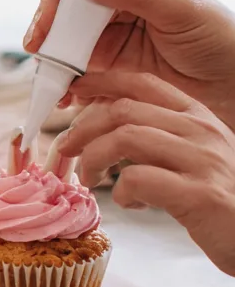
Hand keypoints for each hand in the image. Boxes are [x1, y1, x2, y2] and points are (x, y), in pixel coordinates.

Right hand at [23, 0, 234, 131]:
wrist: (225, 82)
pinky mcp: (102, 50)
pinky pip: (72, 54)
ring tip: (39, 55)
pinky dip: (59, 66)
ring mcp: (107, 19)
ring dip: (48, 37)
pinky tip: (56, 78)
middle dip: (52, 5)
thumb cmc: (215, 35)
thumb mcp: (179, 8)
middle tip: (42, 30)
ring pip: (65, 19)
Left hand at [57, 72, 234, 275]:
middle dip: (83, 129)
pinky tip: (130, 204)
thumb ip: (157, 139)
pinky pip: (138, 180)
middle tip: (68, 149)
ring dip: (95, 159)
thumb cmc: (219, 200)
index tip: (74, 91)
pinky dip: (121, 193)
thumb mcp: (192, 157)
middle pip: (123, 111)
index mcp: (198, 118)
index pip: (143, 83)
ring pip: (125, 139)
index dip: (102, 83)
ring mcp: (203, 161)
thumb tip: (102, 131)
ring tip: (91, 179)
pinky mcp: (200, 195)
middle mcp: (202, 132)